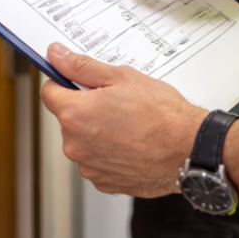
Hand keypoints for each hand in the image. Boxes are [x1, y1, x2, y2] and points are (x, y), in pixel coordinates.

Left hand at [41, 44, 204, 194]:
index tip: (78, 81)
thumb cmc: (161, 114)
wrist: (189, 149)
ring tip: (129, 124)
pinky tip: (131, 142)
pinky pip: (97, 160)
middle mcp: (76, 145)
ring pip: (83, 141)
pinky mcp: (104, 182)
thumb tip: (57, 56)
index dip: (63, 82)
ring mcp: (89, 167)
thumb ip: (82, 67)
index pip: (49, 93)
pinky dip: (109, 152)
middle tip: (116, 101)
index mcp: (75, 115)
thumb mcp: (122, 76)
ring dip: (98, 132)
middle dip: (86, 108)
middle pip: (68, 118)